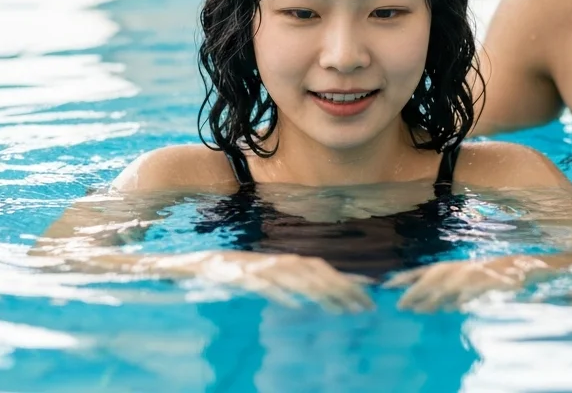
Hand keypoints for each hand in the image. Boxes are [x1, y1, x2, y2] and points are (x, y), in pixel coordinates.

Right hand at [178, 252, 374, 312]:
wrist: (201, 263)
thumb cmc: (240, 272)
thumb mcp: (272, 276)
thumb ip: (297, 281)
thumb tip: (327, 292)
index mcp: (289, 261)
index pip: (325, 269)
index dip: (348, 280)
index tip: (371, 295)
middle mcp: (280, 261)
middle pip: (316, 274)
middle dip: (342, 290)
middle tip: (364, 309)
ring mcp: (262, 268)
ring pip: (296, 279)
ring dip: (320, 293)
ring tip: (340, 310)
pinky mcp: (242, 277)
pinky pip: (264, 286)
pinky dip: (281, 294)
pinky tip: (296, 307)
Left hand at [386, 255, 549, 312]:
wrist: (515, 267)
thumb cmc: (481, 277)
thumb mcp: (458, 282)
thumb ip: (440, 294)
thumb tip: (420, 307)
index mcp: (447, 268)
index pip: (420, 272)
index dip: (403, 278)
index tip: (386, 286)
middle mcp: (456, 269)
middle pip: (431, 280)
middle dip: (415, 292)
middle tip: (400, 306)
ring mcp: (470, 275)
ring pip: (448, 287)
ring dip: (434, 298)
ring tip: (421, 310)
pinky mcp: (485, 282)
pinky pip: (471, 291)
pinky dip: (463, 298)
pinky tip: (456, 307)